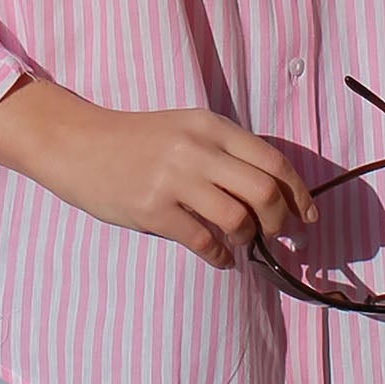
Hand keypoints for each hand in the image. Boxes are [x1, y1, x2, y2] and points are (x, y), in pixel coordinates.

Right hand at [0, 77, 319, 267]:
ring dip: (248, 239)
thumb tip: (271, 191)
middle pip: (264, 191)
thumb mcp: (185, 129)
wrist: (77, 143)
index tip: (307, 216)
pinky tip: (220, 257)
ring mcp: (174, 180)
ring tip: (241, 243)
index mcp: (210, 126)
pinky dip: (220, 255)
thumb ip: (223, 151)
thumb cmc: (136, 140)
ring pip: (237, 218)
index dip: (298, 193)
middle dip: (279, 221)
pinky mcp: (152, 209)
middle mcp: (197, 149)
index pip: (273, 161)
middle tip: (277, 234)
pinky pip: (203, 241)